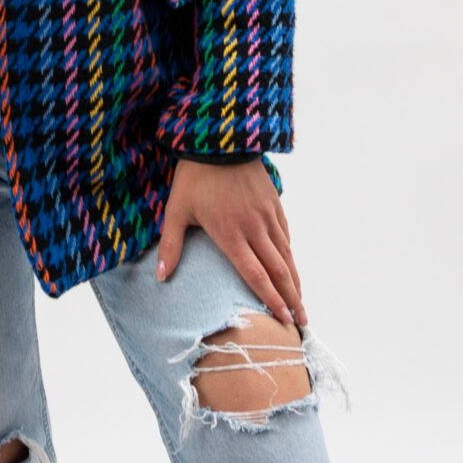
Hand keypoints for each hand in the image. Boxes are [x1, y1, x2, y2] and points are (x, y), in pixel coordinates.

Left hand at [156, 158, 308, 328]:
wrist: (220, 138)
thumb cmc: (194, 176)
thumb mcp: (176, 210)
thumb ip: (171, 245)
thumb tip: (160, 278)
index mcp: (231, 233)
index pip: (255, 275)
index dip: (271, 299)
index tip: (282, 320)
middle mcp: (254, 227)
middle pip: (278, 270)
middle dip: (291, 299)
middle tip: (302, 323)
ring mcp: (267, 215)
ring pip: (286, 254)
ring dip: (295, 281)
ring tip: (301, 303)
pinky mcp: (274, 202)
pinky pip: (285, 234)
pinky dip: (290, 255)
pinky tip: (292, 268)